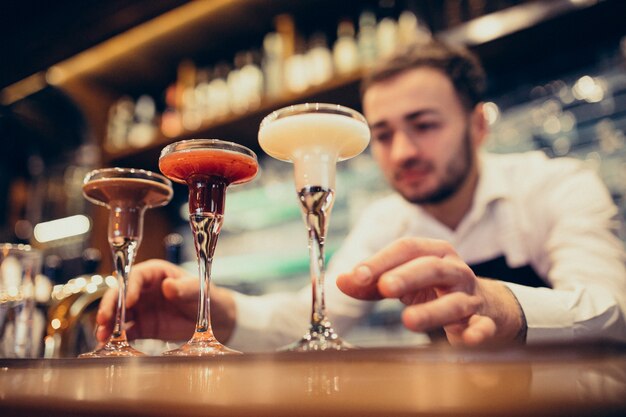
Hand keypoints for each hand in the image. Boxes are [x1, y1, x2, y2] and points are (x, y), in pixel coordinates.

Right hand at [95, 259, 236, 342]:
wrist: (216, 319)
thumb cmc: (207, 296)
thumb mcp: (199, 290)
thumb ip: (184, 288)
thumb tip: (168, 286)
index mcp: (156, 273)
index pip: (136, 276)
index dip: (129, 288)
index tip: (128, 302)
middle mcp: (144, 289)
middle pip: (120, 294)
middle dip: (110, 306)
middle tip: (103, 320)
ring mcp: (141, 308)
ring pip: (119, 314)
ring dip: (108, 324)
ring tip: (102, 337)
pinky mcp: (143, 327)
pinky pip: (126, 331)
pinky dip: (116, 338)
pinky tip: (108, 346)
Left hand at [336, 238, 523, 345]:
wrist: (484, 306)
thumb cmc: (435, 289)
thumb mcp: (404, 281)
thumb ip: (371, 283)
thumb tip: (341, 280)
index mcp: (434, 253)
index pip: (406, 249)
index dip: (381, 261)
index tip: (356, 276)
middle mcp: (454, 270)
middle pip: (431, 268)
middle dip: (407, 276)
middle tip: (384, 287)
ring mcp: (471, 296)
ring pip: (454, 301)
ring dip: (432, 310)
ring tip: (409, 320)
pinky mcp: (485, 322)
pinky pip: (483, 327)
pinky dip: (477, 332)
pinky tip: (467, 340)